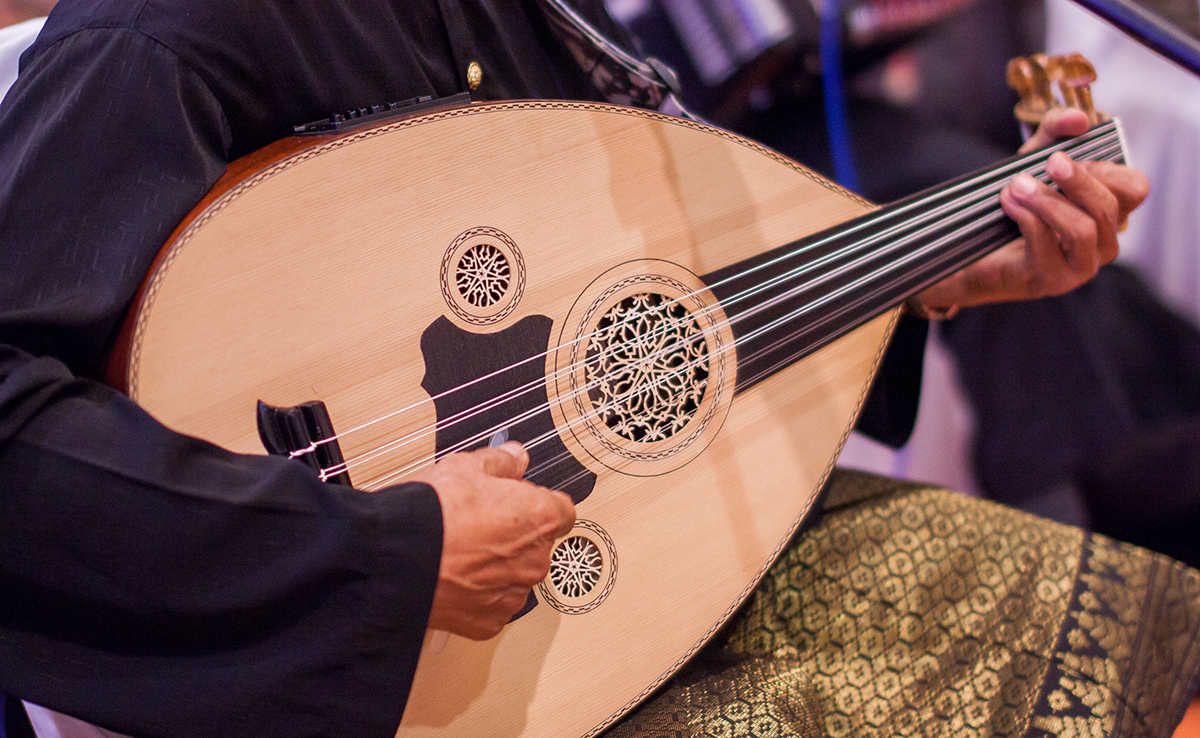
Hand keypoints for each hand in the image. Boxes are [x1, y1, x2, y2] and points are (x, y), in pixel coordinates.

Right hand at [417, 441, 574, 639]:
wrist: (398, 561)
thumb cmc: (433, 515)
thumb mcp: (466, 468)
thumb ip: (500, 461)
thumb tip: (515, 456)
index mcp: (539, 517)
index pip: (561, 510)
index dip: (537, 503)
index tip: (519, 501)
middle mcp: (535, 559)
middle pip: (536, 545)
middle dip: (514, 535)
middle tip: (479, 525)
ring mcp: (514, 593)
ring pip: (515, 576)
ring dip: (498, 567)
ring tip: (461, 553)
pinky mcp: (490, 621)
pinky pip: (493, 605)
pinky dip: (479, 595)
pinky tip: (455, 579)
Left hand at [910, 107, 1148, 313]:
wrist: (974, 251)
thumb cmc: (1016, 204)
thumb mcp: (1034, 158)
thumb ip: (1056, 129)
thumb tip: (1079, 118)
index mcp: (1109, 213)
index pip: (1136, 189)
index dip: (1109, 170)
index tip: (1072, 157)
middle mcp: (1103, 243)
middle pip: (1110, 208)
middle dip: (1078, 180)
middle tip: (1050, 160)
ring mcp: (1078, 268)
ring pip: (1083, 230)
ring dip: (1048, 201)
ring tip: (1016, 184)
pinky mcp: (1048, 280)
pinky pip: (1046, 245)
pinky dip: (1026, 217)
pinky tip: (1007, 201)